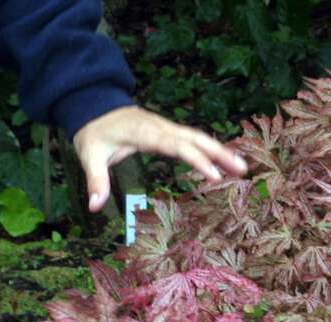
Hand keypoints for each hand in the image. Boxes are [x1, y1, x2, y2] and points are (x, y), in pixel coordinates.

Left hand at [72, 105, 246, 211]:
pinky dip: (211, 149)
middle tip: (242, 169)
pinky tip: (225, 160)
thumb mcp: (89, 154)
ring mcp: (167, 128)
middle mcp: (161, 127)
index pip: (176, 146)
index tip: (215, 176)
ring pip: (198, 138)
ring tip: (242, 168)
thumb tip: (94, 206)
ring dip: (221, 151)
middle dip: (220, 153)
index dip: (197, 160)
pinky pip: (193, 140)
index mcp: (145, 132)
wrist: (93, 106)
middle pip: (195, 139)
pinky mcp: (169, 132)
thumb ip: (95, 180)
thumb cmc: (94, 132)